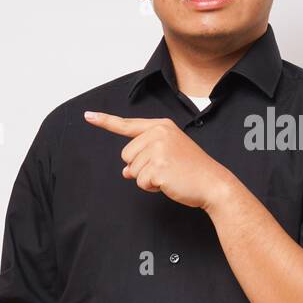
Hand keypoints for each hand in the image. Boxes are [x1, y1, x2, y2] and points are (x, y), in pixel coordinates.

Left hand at [84, 110, 238, 209]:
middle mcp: (158, 133)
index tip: (88, 115)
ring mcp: (158, 149)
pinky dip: (152, 187)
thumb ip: (144, 157)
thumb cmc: (193, 169)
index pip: (127, 124)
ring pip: (131, 170)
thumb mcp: (169, 154)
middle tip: (165, 168)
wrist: (213, 183)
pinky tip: (168, 182)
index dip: (105, 121)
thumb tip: (125, 171)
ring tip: (169, 175)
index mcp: (161, 126)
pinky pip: (141, 182)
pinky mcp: (158, 167)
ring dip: (146, 178)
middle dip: (140, 167)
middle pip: (126, 154)